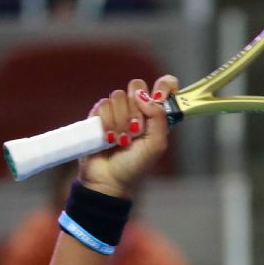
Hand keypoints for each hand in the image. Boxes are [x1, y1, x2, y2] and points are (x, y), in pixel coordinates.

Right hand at [78, 75, 179, 198]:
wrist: (109, 179)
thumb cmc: (135, 166)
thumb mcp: (156, 144)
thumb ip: (158, 117)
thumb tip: (143, 96)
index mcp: (155, 114)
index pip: (164, 85)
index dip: (164, 85)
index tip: (159, 97)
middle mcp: (137, 108)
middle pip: (137, 85)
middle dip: (136, 109)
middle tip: (136, 130)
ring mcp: (117, 110)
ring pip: (118, 95)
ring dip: (120, 121)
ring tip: (120, 141)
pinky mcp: (99, 114)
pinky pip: (103, 104)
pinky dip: (106, 122)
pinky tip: (108, 139)